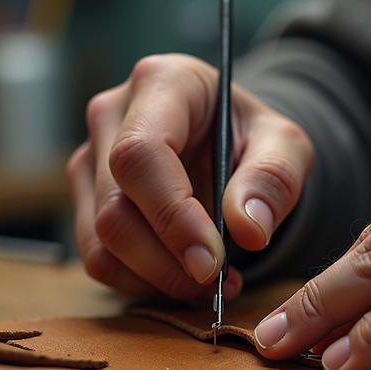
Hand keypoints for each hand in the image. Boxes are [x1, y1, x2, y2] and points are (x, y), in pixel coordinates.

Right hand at [68, 54, 312, 301]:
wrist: (228, 142)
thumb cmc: (252, 136)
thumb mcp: (285, 146)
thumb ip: (274, 179)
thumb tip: (248, 229)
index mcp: (161, 83)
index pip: (141, 155)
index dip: (171, 216)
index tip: (211, 262)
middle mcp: (111, 116)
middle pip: (115, 207)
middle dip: (168, 262)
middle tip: (219, 284)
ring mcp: (90, 159)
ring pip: (100, 241)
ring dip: (156, 279)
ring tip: (209, 286)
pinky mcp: (85, 199)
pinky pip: (99, 259)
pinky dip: (141, 284)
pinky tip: (183, 281)